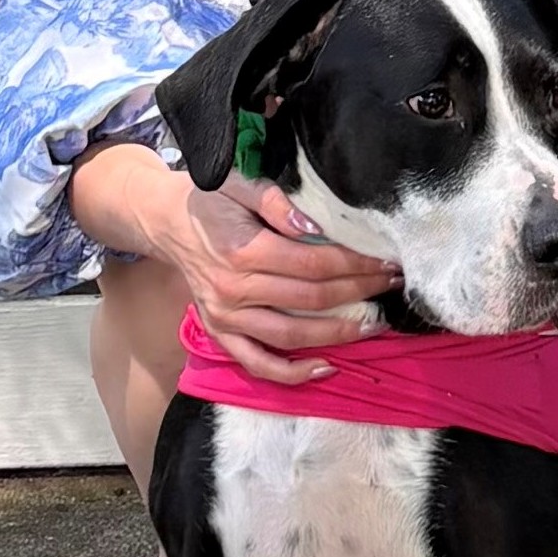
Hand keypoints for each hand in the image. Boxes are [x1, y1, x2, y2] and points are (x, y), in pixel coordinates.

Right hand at [78, 144, 396, 382]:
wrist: (165, 222)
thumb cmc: (210, 199)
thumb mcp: (239, 183)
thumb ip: (277, 202)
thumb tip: (312, 226)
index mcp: (243, 250)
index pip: (313, 263)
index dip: (355, 265)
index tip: (387, 261)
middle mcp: (234, 290)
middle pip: (311, 299)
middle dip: (359, 293)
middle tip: (392, 285)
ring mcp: (226, 317)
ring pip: (291, 336)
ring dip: (337, 335)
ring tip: (374, 324)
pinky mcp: (220, 333)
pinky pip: (257, 363)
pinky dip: (291, 374)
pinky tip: (326, 367)